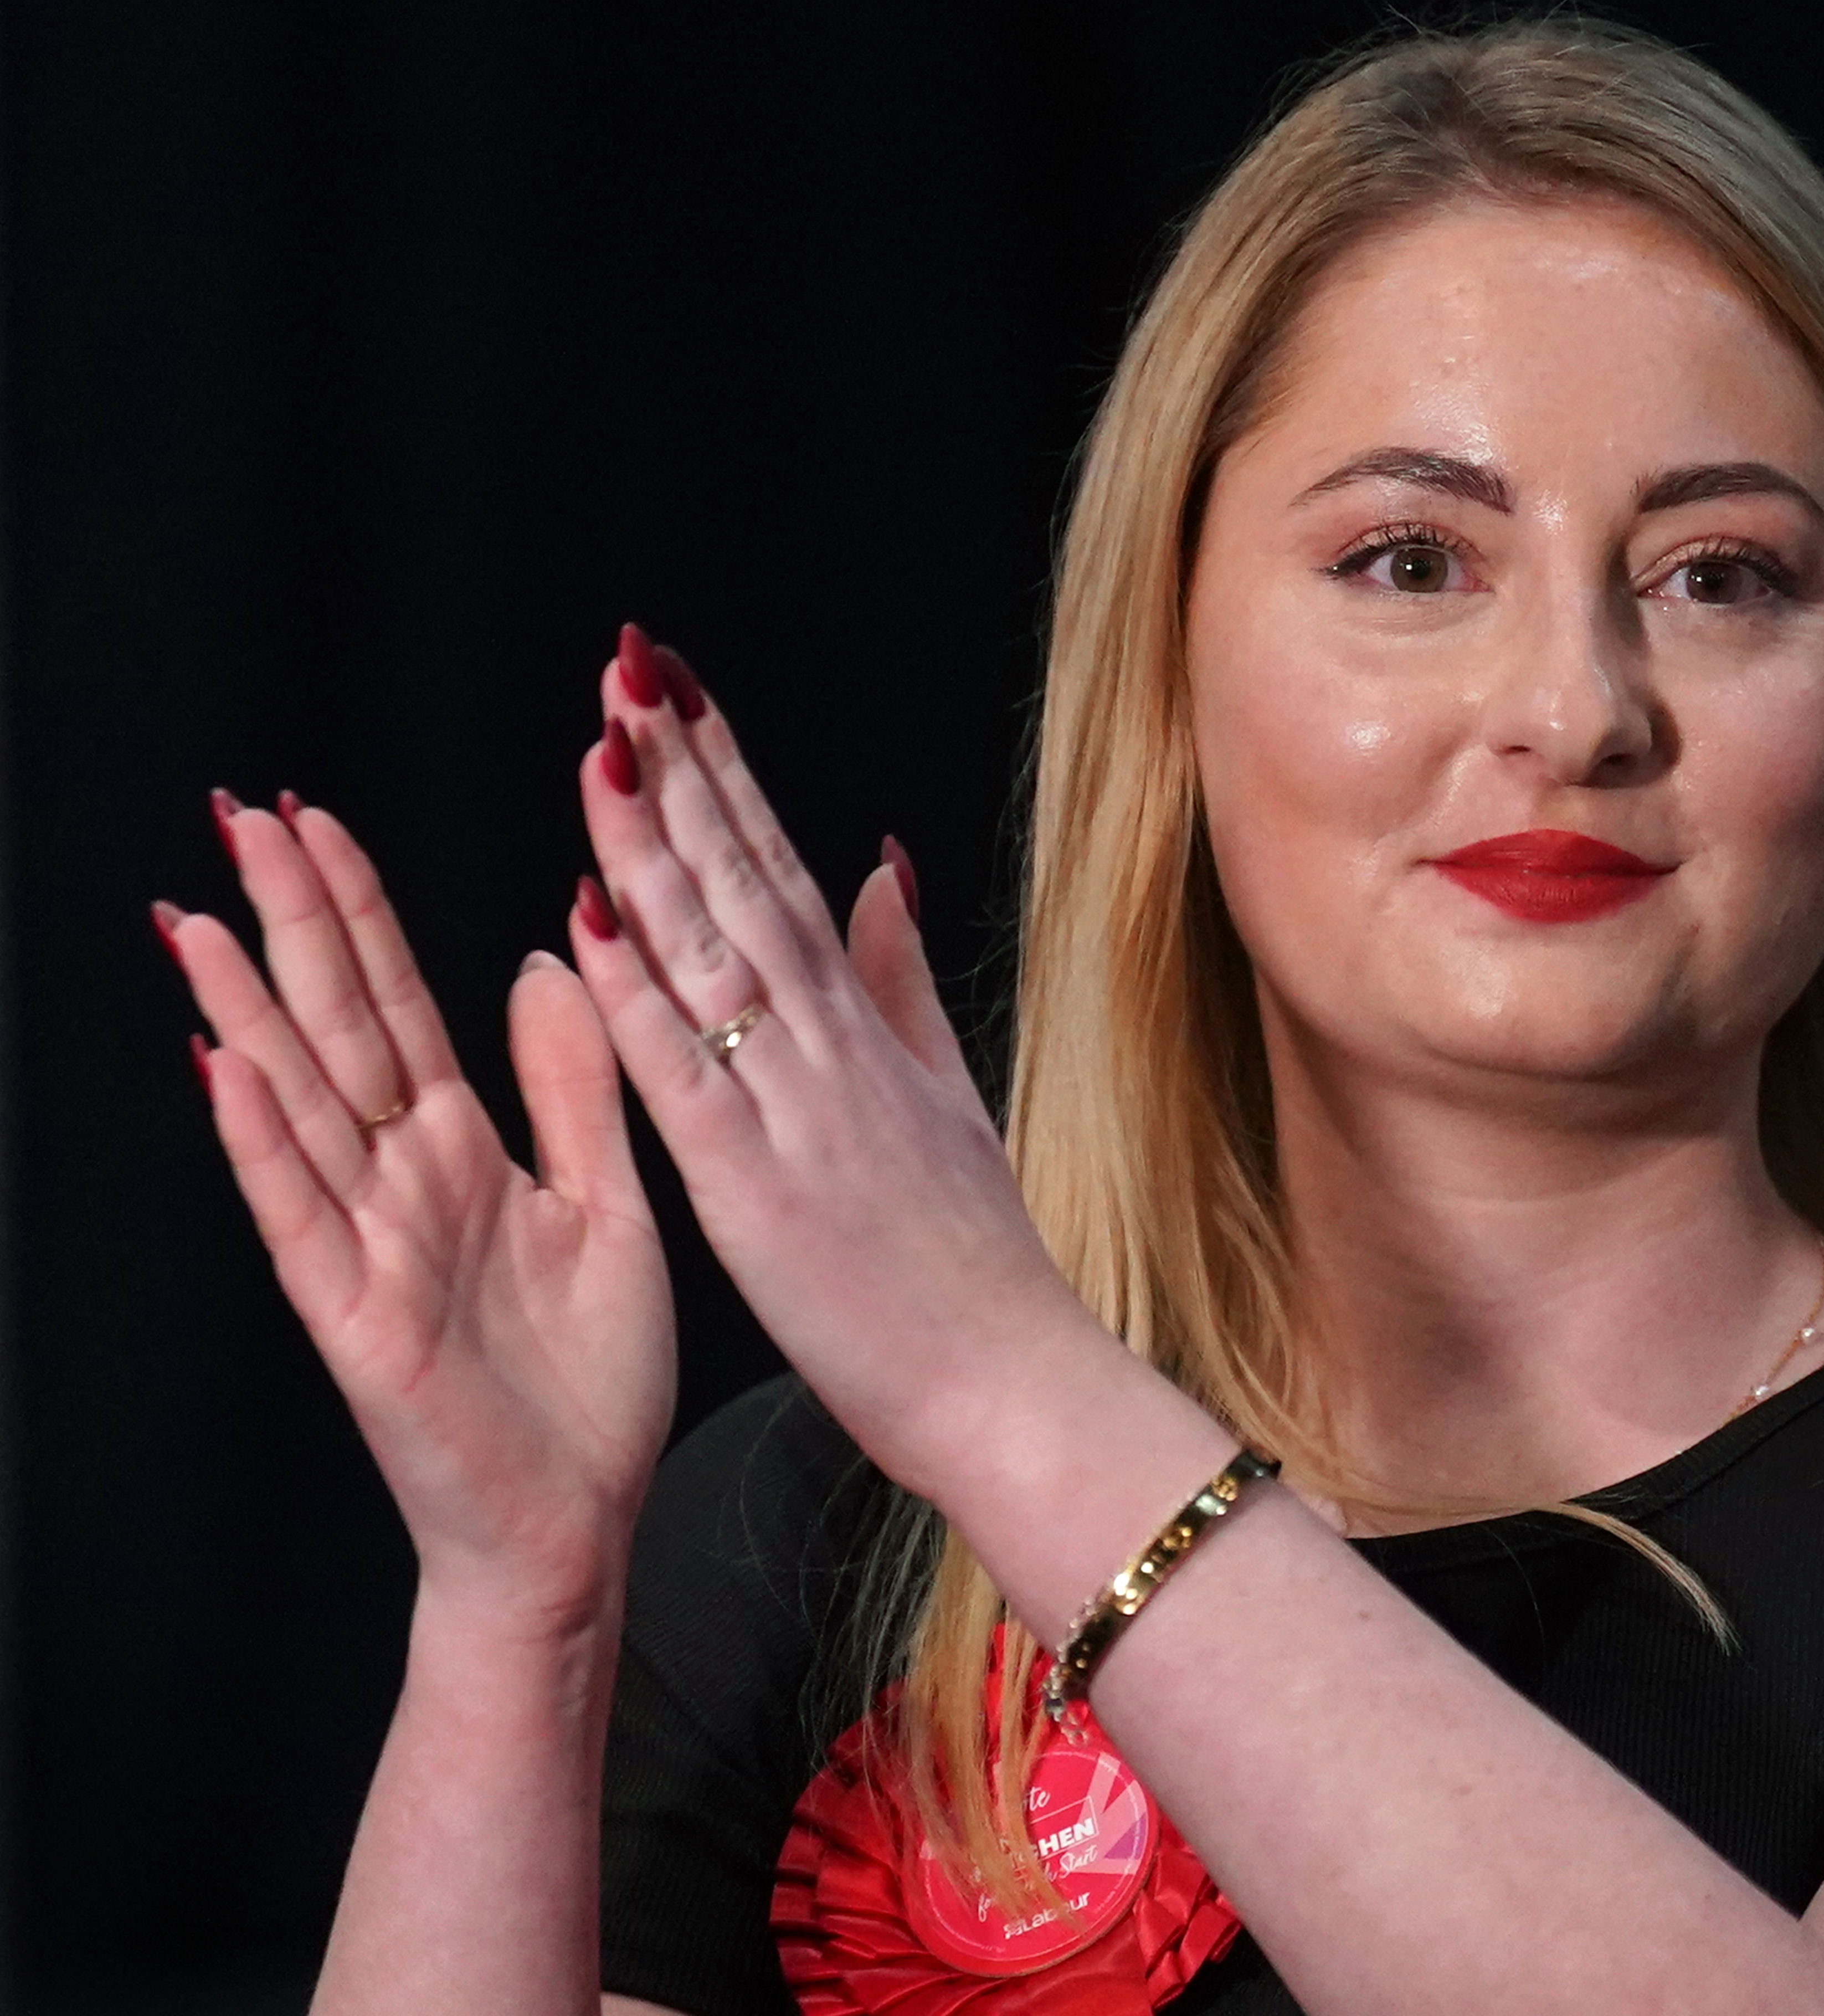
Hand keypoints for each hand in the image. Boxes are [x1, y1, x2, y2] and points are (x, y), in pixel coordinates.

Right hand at [162, 796, 675, 1624]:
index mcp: (466, 1153)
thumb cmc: (589, 1381)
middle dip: (289, 923)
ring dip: (245, 1011)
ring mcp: (370, 1249)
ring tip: (198, 918)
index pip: (397, 1004)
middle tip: (238, 817)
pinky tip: (226, 1072)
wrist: (583, 1520)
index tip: (314, 819)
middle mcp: (404, 1185)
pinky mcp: (358, 1321)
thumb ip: (574, 1088)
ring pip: (296, 1104)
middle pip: (335, 1028)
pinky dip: (264, 1143)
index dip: (356, 912)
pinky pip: (303, 1217)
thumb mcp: (608, 1202)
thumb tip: (546, 963)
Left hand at [566, 631, 1092, 1496]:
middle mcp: (828, 1048)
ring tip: (601, 741)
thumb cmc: (974, 1266)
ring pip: (709, 951)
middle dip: (682, 766)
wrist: (1016, 1384)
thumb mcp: (949, 1097)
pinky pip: (681, 1072)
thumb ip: (903, 980)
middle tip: (628, 661)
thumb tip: (880, 864)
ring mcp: (794, 1108)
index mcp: (862, 1030)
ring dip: (648, 842)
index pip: (780, 872)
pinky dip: (633, 992)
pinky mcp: (755, 1185)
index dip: (724, 773)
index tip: (676, 688)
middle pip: (742, 880)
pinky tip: (586, 917)